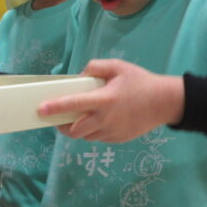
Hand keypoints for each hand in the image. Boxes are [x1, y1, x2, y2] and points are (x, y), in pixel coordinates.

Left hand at [40, 59, 184, 142]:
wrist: (165, 102)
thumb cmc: (141, 82)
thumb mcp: (119, 67)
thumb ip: (96, 67)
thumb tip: (80, 76)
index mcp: (104, 100)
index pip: (73, 104)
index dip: (55, 108)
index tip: (41, 109)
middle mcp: (105, 119)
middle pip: (74, 130)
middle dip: (61, 126)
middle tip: (58, 118)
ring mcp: (112, 132)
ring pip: (85, 136)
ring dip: (77, 129)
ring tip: (77, 118)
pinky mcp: (118, 139)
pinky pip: (98, 138)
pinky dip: (92, 131)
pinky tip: (96, 121)